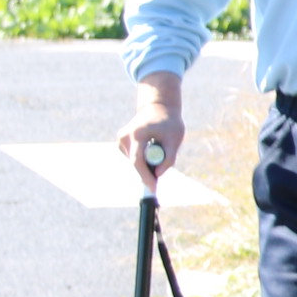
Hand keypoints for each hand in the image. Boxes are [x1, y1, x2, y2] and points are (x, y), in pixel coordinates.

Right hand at [120, 72, 183, 188]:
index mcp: (137, 133)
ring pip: (135, 162)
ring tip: (158, 146)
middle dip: (149, 171)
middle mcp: (125, 136)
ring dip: (148, 163)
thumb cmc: (169, 122)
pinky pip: (134, 158)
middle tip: (163, 168)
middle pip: (136, 164)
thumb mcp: (175, 138)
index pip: (138, 160)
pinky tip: (150, 146)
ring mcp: (121, 140)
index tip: (153, 189)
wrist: (158, 107)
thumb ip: (169, 158)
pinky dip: (144, 158)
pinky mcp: (121, 143)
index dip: (145, 176)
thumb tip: (158, 175)